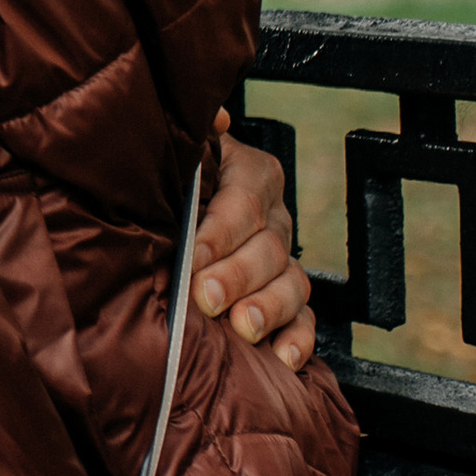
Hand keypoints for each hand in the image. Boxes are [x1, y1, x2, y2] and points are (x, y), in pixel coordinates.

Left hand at [192, 111, 313, 370]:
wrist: (175, 211)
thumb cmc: (171, 183)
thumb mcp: (180, 153)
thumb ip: (195, 137)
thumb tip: (215, 116)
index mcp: (251, 174)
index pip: (244, 202)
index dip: (219, 231)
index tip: (193, 256)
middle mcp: (274, 217)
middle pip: (267, 248)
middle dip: (236, 276)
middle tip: (204, 298)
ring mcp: (283, 260)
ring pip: (291, 284)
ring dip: (267, 308)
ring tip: (241, 329)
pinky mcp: (288, 300)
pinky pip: (305, 320)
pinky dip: (297, 340)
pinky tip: (282, 359)